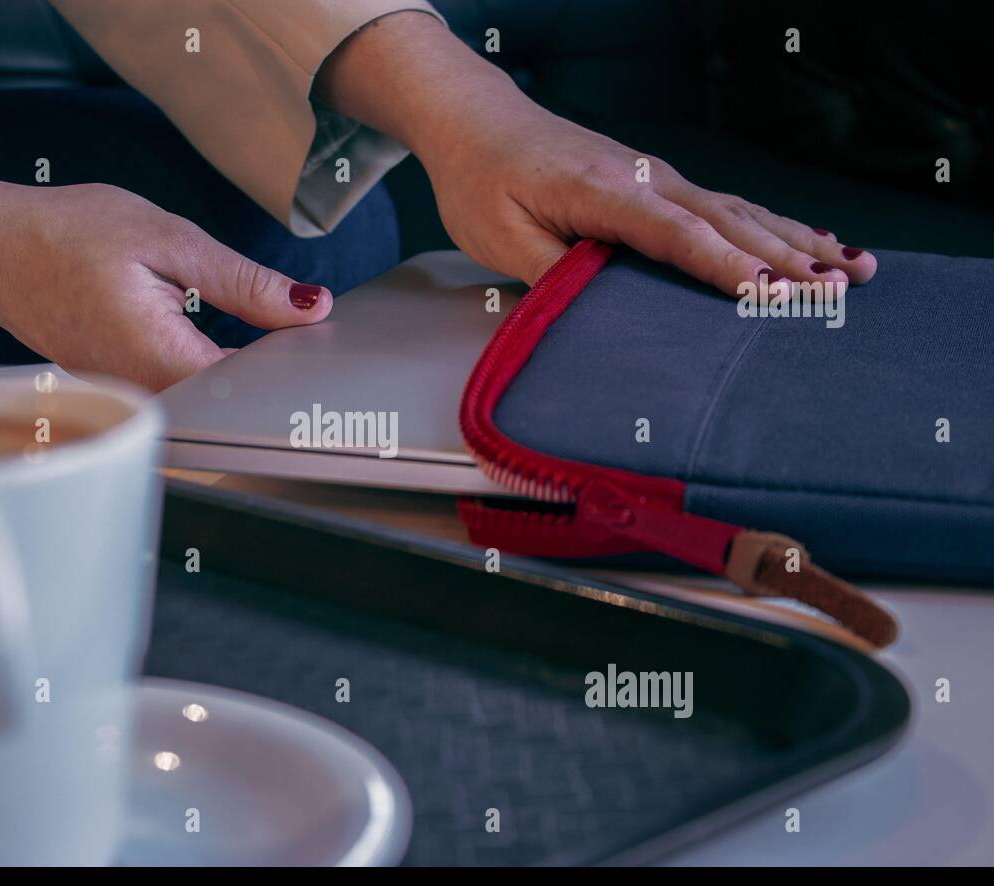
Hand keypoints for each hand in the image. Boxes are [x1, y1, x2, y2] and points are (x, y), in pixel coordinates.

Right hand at [0, 174, 330, 390]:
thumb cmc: (66, 234)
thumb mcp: (170, 241)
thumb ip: (245, 282)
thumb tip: (309, 306)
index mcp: (159, 359)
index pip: (251, 389)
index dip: (292, 366)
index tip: (317, 337)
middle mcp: (143, 393)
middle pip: (231, 405)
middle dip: (271, 374)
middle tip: (297, 335)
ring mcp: (129, 397)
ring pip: (206, 403)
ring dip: (240, 373)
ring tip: (263, 335)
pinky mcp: (121, 389)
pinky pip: (178, 393)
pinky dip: (208, 370)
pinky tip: (222, 340)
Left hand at [317, 13, 876, 292]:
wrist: (477, 122)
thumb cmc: (482, 180)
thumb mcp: (498, 237)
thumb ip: (550, 273)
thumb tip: (596, 316)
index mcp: (603, 191)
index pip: (676, 234)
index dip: (725, 266)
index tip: (771, 293)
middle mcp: (643, 178)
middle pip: (727, 221)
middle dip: (788, 259)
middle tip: (840, 292)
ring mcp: (657, 177)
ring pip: (740, 211)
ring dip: (799, 241)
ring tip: (855, 270)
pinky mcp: (658, 182)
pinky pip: (728, 206)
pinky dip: (775, 226)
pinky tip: (811, 241)